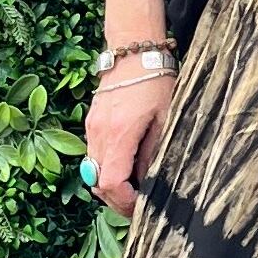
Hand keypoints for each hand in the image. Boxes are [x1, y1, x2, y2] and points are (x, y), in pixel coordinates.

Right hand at [83, 53, 177, 216]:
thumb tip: (148, 182)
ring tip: (133, 191)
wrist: (133, 50)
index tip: (141, 206)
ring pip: (92, 174)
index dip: (124, 202)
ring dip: (110, 188)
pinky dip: (106, 171)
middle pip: (98, 184)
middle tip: (138, 207)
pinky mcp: (92, 124)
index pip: (111, 183)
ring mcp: (92, 128)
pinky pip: (94, 158)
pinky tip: (126, 170)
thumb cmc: (155, 81)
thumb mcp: (166, 120)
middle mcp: (100, 133)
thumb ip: (154, 153)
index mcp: (120, 133)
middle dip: (117, 201)